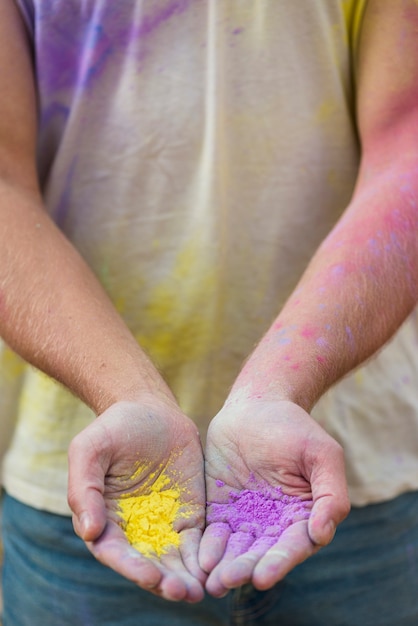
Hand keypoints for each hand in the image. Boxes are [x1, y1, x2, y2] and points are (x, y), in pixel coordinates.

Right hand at [68, 398, 206, 602]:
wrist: (151, 409)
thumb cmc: (114, 428)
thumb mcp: (90, 449)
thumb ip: (85, 488)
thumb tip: (89, 531)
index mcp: (104, 520)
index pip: (115, 552)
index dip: (131, 567)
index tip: (150, 577)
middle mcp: (133, 531)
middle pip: (147, 565)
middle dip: (164, 582)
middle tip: (182, 592)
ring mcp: (163, 525)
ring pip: (174, 562)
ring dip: (185, 579)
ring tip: (199, 590)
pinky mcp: (189, 516)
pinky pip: (198, 543)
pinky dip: (206, 559)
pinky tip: (216, 569)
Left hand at [199, 398, 349, 595]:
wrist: (256, 405)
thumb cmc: (294, 427)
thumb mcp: (322, 454)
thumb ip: (330, 494)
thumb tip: (321, 534)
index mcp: (303, 516)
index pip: (292, 546)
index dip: (278, 562)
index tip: (262, 578)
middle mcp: (275, 524)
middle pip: (260, 554)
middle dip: (244, 569)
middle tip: (227, 582)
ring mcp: (246, 518)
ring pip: (235, 549)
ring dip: (224, 567)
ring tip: (211, 582)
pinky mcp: (220, 508)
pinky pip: (213, 532)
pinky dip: (207, 546)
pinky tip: (200, 559)